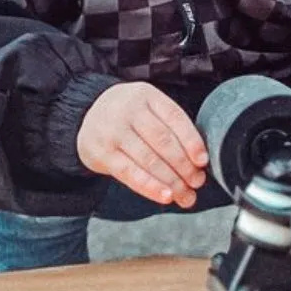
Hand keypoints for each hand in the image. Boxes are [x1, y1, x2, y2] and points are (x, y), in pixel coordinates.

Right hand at [77, 82, 208, 207]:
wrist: (87, 117)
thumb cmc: (128, 117)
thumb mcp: (147, 108)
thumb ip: (170, 127)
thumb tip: (199, 163)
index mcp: (146, 94)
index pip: (175, 117)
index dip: (192, 141)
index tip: (203, 161)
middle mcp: (128, 110)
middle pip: (163, 141)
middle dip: (184, 166)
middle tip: (197, 182)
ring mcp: (112, 131)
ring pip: (149, 160)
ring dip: (172, 181)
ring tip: (185, 196)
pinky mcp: (102, 153)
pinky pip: (130, 173)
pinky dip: (151, 187)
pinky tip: (165, 196)